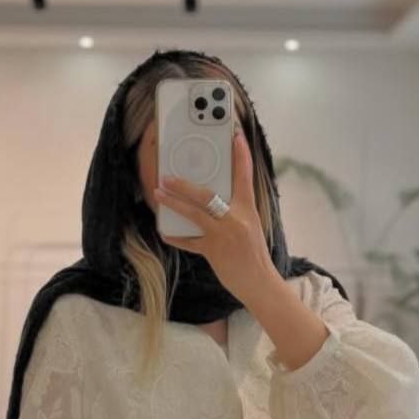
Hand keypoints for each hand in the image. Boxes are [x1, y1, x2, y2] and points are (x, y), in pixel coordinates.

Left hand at [154, 123, 279, 305]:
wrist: (259, 282)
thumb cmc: (254, 254)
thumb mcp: (250, 226)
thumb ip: (235, 211)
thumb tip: (214, 200)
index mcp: (248, 209)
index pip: (245, 176)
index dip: (241, 155)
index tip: (236, 136)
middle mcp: (236, 218)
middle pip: (207, 194)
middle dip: (184, 184)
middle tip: (167, 176)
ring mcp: (224, 234)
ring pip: (194, 213)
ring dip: (174, 202)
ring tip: (159, 193)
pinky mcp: (213, 250)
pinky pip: (188, 241)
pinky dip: (175, 236)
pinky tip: (164, 231)